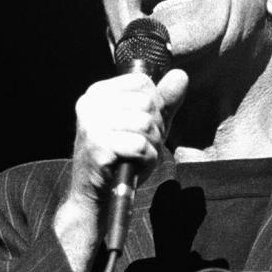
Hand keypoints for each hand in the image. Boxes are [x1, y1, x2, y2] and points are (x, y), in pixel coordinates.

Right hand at [54, 69, 187, 271]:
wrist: (94, 197)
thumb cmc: (120, 159)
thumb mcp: (144, 126)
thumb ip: (163, 101)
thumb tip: (181, 75)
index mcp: (97, 93)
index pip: (143, 83)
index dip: (153, 107)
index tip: (138, 128)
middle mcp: (90, 104)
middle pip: (146, 103)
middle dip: (154, 129)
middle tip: (138, 147)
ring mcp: (91, 125)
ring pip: (145, 124)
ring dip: (150, 146)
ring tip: (135, 157)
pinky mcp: (97, 146)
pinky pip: (140, 145)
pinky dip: (146, 160)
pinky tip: (133, 167)